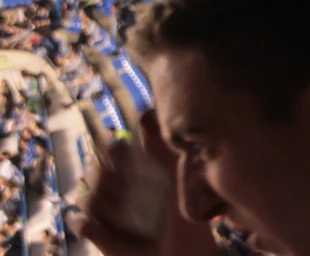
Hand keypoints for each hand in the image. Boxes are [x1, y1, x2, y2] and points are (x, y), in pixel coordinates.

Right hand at [69, 111, 220, 255]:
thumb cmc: (188, 218)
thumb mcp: (177, 179)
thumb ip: (161, 148)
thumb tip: (146, 111)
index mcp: (139, 173)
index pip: (114, 152)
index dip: (112, 150)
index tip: (119, 149)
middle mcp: (122, 191)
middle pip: (97, 171)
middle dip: (106, 174)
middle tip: (124, 182)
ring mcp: (111, 215)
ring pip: (89, 196)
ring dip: (102, 198)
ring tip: (122, 204)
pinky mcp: (103, 237)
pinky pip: (84, 224)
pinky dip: (89, 223)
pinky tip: (100, 223)